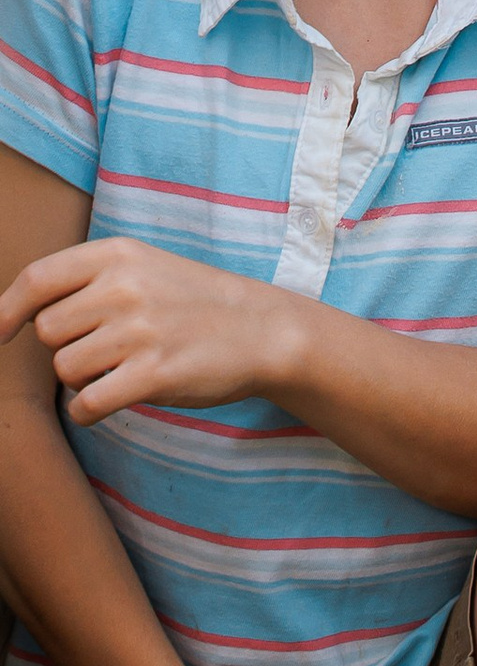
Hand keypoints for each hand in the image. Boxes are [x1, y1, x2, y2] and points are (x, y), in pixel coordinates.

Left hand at [0, 236, 295, 422]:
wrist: (262, 329)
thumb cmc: (193, 301)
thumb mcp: (144, 266)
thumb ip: (87, 280)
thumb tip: (19, 313)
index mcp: (119, 254)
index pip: (37, 279)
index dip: (6, 311)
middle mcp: (125, 287)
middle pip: (48, 333)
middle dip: (68, 346)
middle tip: (108, 346)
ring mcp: (140, 330)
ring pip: (65, 370)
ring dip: (84, 379)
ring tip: (123, 366)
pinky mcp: (153, 374)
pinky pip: (85, 405)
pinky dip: (91, 410)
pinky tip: (116, 398)